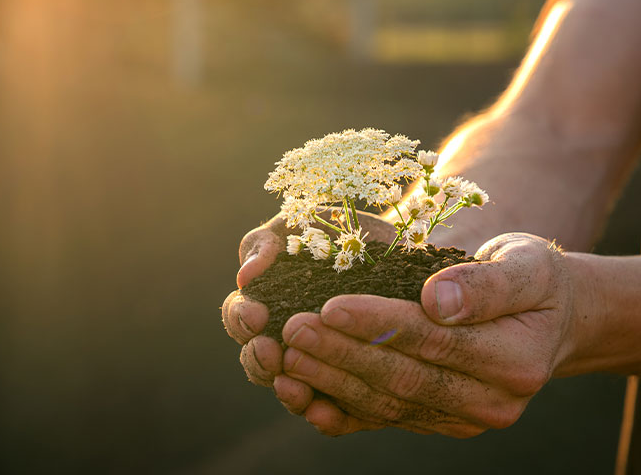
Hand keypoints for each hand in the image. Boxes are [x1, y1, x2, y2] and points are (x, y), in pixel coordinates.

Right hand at [221, 211, 395, 427]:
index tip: (257, 315)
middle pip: (256, 359)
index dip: (241, 319)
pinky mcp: (347, 385)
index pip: (240, 318)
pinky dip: (321, 414)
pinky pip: (330, 409)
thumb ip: (270, 243)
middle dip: (257, 358)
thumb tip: (246, 275)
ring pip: (288, 388)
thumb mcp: (306, 226)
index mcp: (267, 301)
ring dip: (284, 388)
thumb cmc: (343, 233)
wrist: (400, 252)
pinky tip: (322, 411)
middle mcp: (285, 338)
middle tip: (270, 352)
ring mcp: (315, 364)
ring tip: (292, 384)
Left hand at [275, 232, 580, 436]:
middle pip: (403, 378)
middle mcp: (491, 402)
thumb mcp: (527, 266)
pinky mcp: (438, 421)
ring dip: (331, 380)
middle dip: (342, 354)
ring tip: (286, 352)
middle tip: (294, 328)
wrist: (552, 319)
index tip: (331, 304)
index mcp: (515, 361)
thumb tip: (436, 300)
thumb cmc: (535, 280)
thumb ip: (486, 284)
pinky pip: (383, 419)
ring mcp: (463, 418)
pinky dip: (339, 409)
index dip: (379, 324)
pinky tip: (300, 394)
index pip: (435, 342)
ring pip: (387, 402)